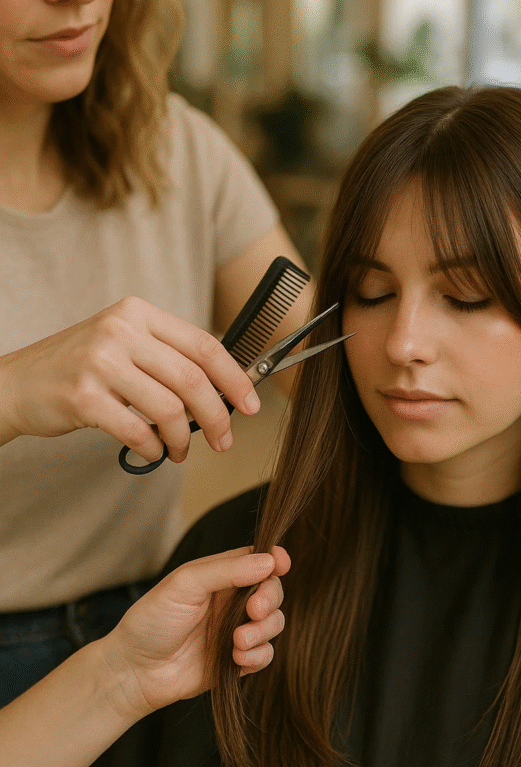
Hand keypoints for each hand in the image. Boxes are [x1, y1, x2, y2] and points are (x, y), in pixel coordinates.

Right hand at [0, 297, 260, 461]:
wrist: (17, 383)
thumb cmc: (80, 367)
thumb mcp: (124, 343)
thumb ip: (168, 358)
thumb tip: (225, 390)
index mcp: (138, 313)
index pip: (204, 345)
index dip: (235, 378)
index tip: (251, 406)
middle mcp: (120, 330)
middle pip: (192, 379)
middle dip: (217, 417)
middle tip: (223, 441)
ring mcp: (100, 362)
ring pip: (168, 409)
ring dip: (181, 440)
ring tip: (178, 452)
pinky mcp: (83, 396)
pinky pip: (137, 431)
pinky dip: (153, 449)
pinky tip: (152, 453)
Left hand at [97, 545, 289, 721]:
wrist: (135, 671)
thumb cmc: (152, 620)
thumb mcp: (185, 584)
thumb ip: (226, 570)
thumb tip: (268, 560)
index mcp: (220, 575)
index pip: (258, 561)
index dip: (274, 560)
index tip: (281, 564)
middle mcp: (232, 601)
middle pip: (272, 592)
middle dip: (270, 599)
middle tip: (254, 610)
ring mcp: (236, 631)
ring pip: (274, 623)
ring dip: (263, 631)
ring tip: (238, 641)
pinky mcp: (238, 660)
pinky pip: (265, 655)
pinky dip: (258, 656)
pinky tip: (237, 659)